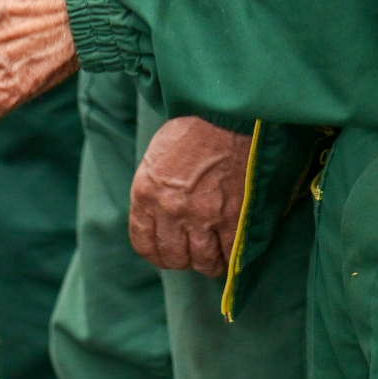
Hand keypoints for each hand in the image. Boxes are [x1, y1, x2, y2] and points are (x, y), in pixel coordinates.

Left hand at [130, 116, 251, 275]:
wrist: (225, 115)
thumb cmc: (192, 130)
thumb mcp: (156, 160)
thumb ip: (155, 193)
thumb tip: (162, 221)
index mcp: (145, 194)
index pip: (144, 244)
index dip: (158, 254)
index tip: (168, 253)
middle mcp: (170, 210)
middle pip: (173, 257)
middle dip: (184, 259)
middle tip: (194, 253)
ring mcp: (201, 216)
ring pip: (202, 262)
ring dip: (209, 263)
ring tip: (216, 257)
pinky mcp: (231, 217)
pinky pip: (230, 254)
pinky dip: (232, 257)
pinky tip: (233, 252)